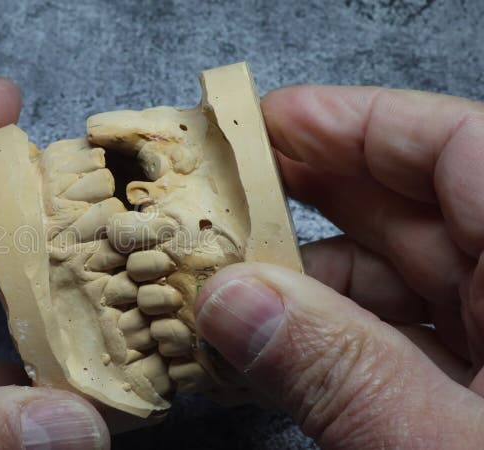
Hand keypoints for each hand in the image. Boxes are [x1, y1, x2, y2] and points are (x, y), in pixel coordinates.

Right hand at [194, 86, 483, 447]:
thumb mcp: (439, 447)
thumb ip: (341, 372)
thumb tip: (233, 302)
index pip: (460, 149)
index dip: (358, 122)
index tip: (268, 122)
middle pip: (419, 208)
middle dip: (312, 197)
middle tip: (227, 193)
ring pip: (402, 278)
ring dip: (309, 280)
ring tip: (229, 286)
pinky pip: (403, 337)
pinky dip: (334, 336)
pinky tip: (273, 342)